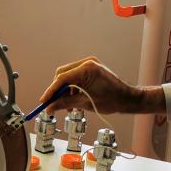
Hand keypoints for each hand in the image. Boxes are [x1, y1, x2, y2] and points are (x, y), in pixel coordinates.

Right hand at [38, 57, 163, 115]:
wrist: (127, 98)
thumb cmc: (112, 100)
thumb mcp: (84, 104)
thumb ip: (64, 103)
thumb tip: (49, 107)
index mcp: (87, 69)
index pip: (62, 78)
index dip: (51, 91)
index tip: (44, 101)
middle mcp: (87, 63)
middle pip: (62, 75)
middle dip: (57, 90)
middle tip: (53, 104)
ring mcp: (89, 64)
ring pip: (67, 76)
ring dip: (65, 90)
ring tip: (68, 105)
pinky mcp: (91, 68)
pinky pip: (75, 76)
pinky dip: (72, 88)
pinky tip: (74, 99)